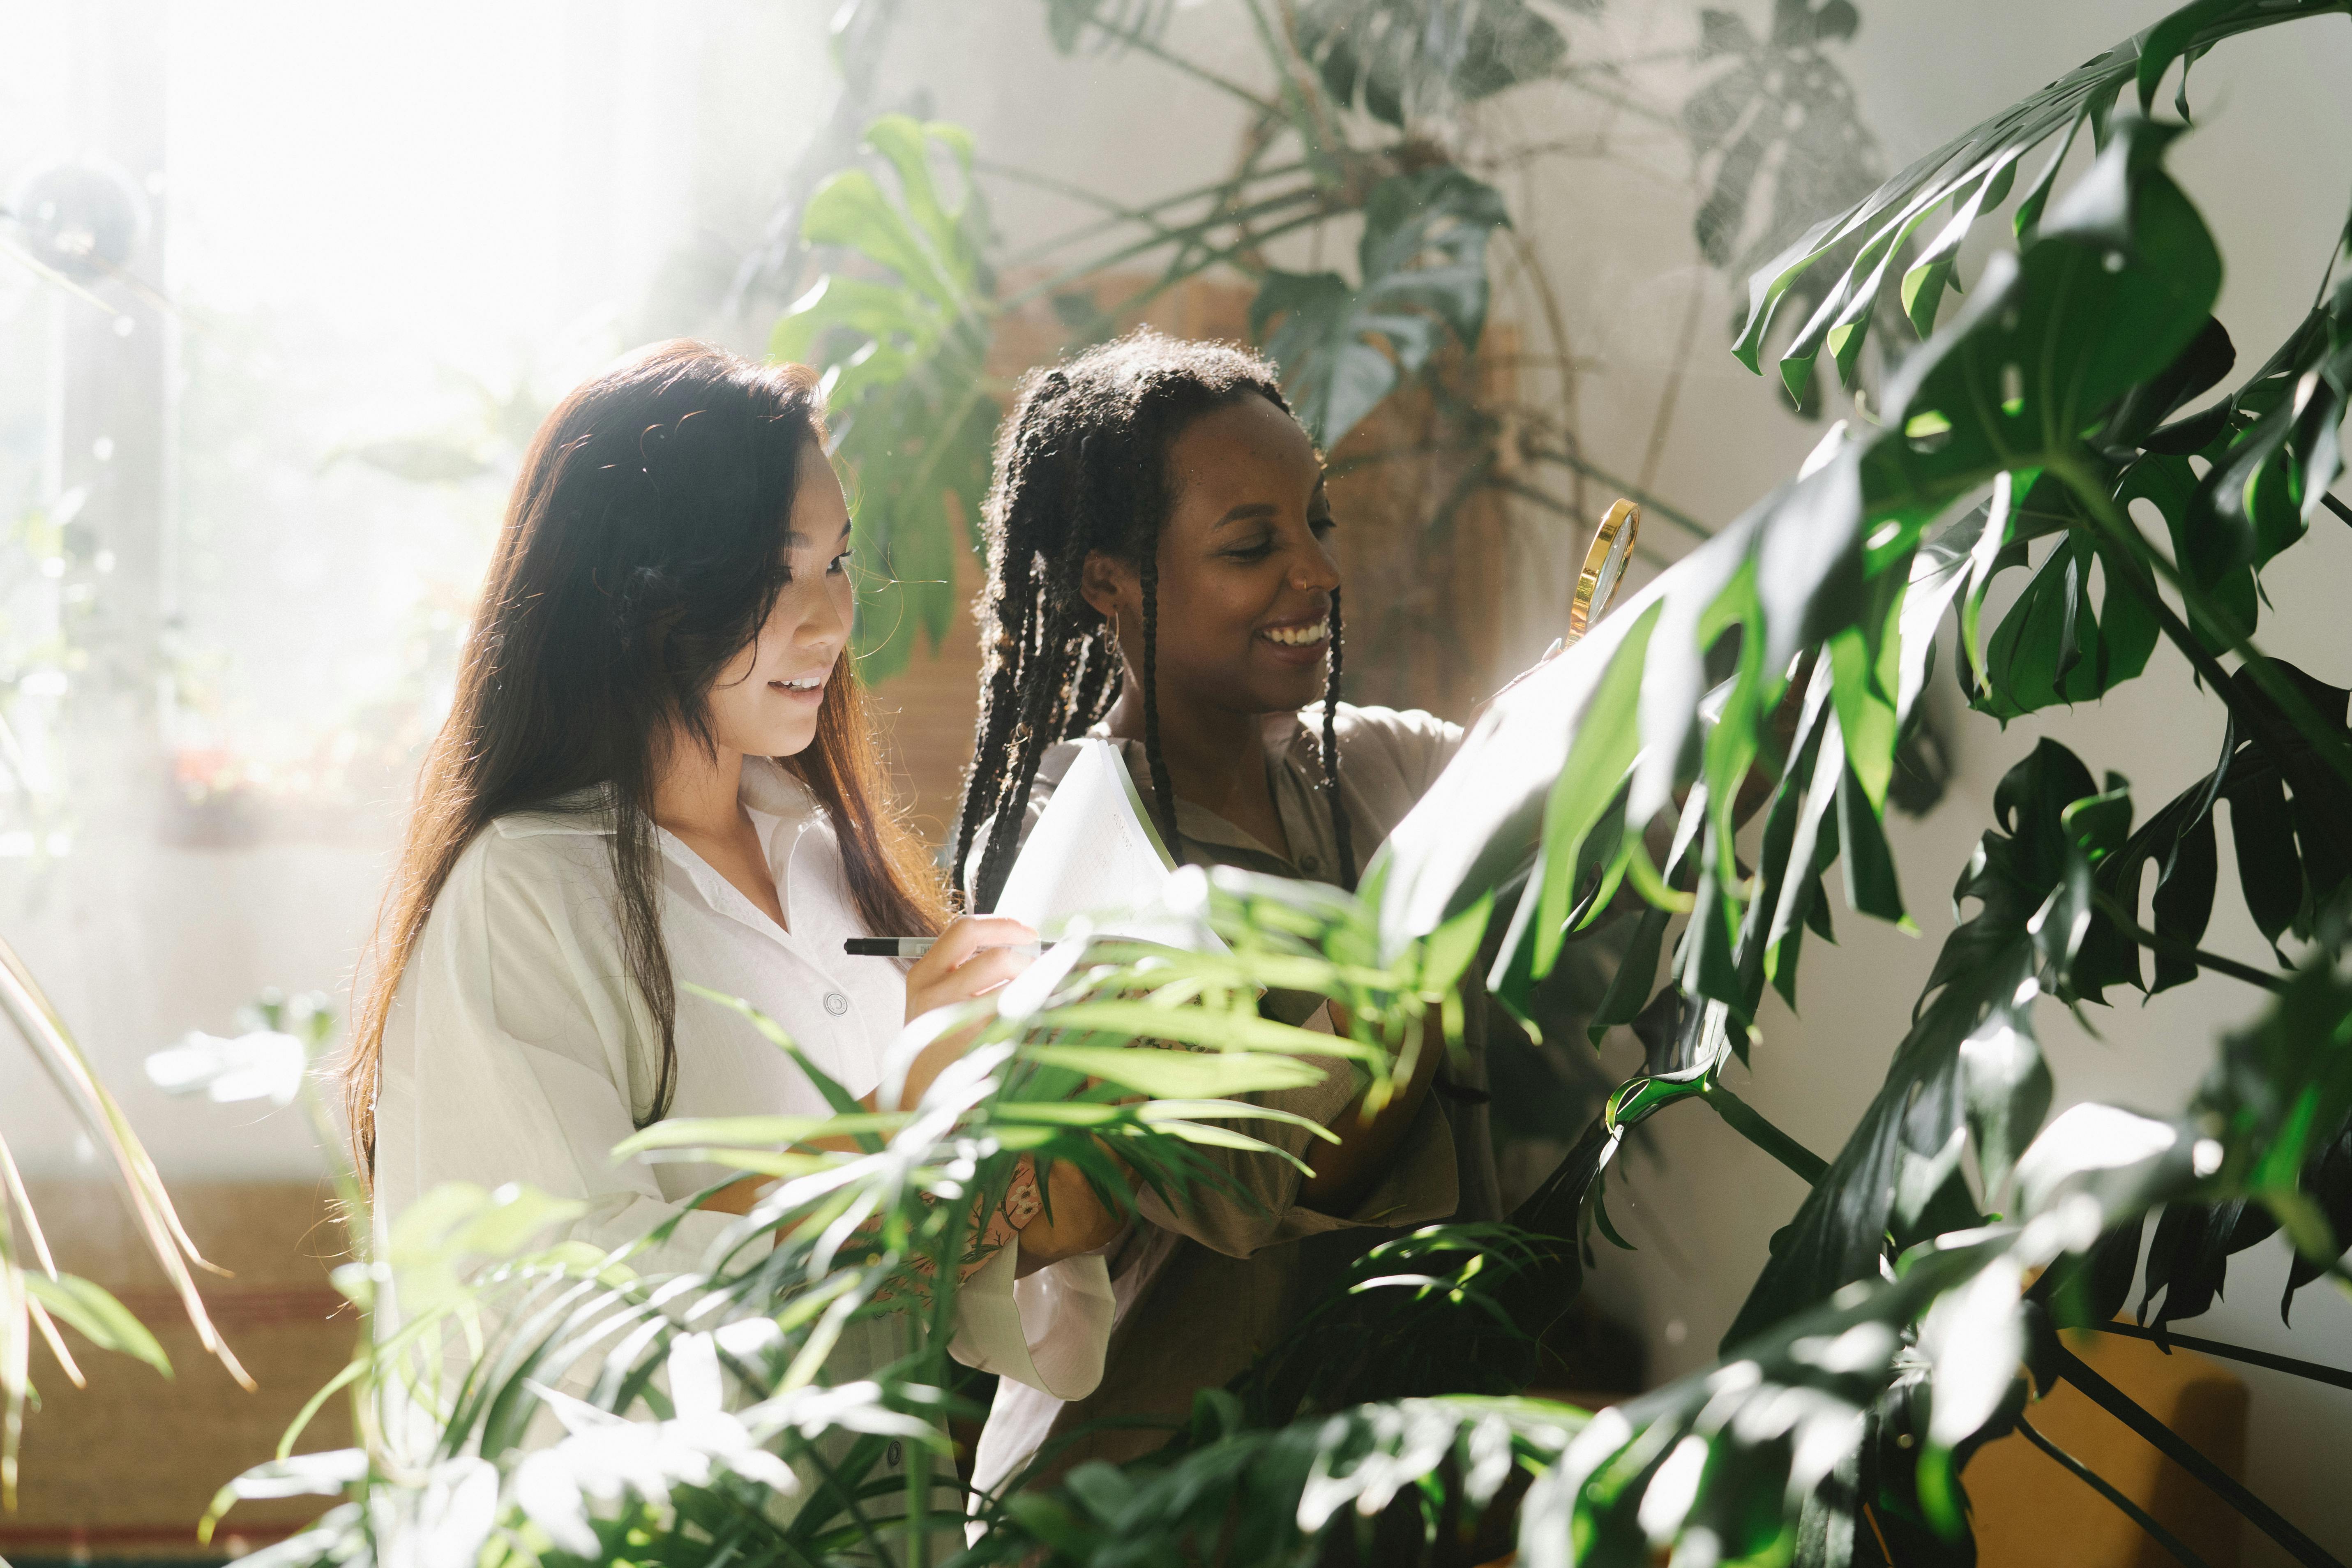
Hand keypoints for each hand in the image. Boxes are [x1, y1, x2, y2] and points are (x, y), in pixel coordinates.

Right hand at [891, 914, 1038, 1109]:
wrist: (914, 1091)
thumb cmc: (933, 1041)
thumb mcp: (932, 996)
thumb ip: (960, 967)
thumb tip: (1014, 942)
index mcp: (923, 974)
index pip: (964, 930)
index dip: (1002, 925)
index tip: (1026, 932)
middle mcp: (934, 993)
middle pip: (996, 957)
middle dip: (1026, 959)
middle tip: (1036, 967)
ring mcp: (955, 1019)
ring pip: (1013, 988)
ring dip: (1031, 989)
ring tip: (1030, 998)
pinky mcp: (976, 1044)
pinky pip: (1017, 1016)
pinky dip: (1030, 1013)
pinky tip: (1026, 1021)